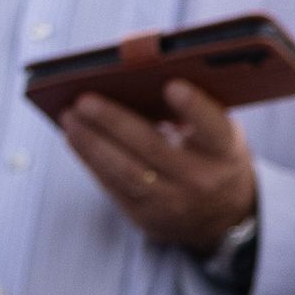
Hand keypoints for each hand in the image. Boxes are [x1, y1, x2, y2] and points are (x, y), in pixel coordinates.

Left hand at [58, 75, 259, 251]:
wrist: (220, 215)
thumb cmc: (212, 156)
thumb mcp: (218, 132)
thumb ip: (192, 110)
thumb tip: (139, 78)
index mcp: (225, 152)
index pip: (213, 128)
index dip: (195, 108)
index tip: (172, 85)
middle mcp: (201, 181)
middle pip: (153, 148)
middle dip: (114, 122)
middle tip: (85, 99)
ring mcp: (172, 203)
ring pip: (125, 171)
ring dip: (92, 142)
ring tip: (69, 116)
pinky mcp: (145, 217)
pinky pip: (112, 186)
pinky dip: (90, 160)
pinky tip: (74, 137)